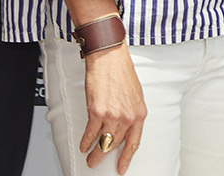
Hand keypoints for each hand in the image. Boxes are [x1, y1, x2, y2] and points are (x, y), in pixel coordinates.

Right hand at [79, 44, 146, 172]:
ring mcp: (112, 115)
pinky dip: (85, 141)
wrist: (109, 57)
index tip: (122, 167)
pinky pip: (90, 133)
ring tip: (90, 158)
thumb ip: (131, 112)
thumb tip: (125, 127)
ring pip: (103, 142)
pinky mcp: (97, 111)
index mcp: (139, 113)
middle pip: (115, 145)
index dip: (127, 158)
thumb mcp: (135, 94)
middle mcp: (127, 116)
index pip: (134, 142)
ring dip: (94, 153)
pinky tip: (84, 145)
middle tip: (98, 162)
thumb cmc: (121, 71)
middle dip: (105, 156)